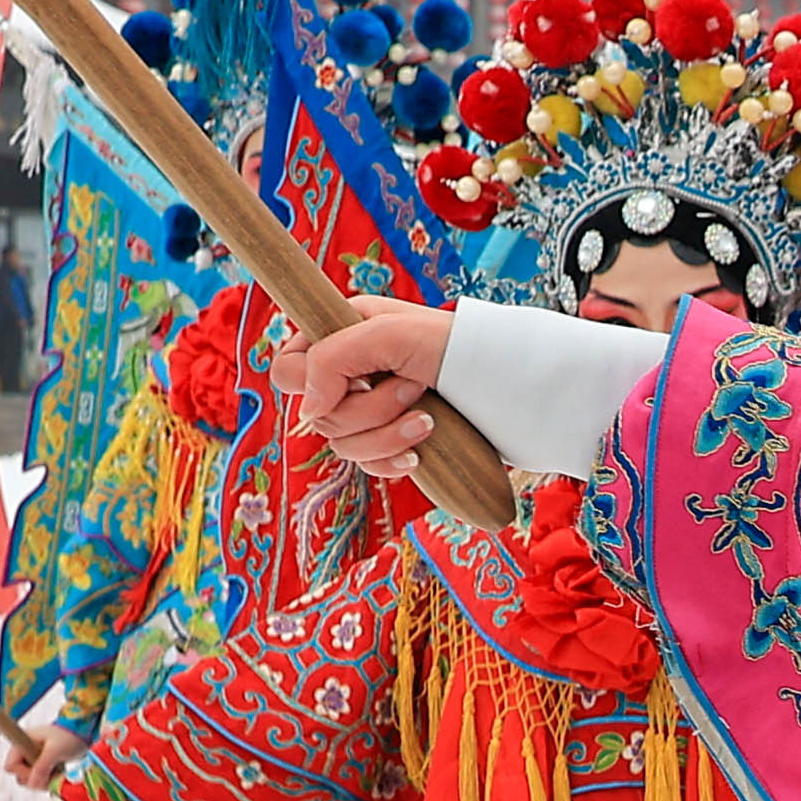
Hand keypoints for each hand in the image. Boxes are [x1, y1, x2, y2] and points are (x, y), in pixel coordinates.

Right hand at [295, 303, 454, 481]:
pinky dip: (391, 462)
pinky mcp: (394, 441)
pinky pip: (368, 466)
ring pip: (342, 445)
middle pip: (318, 415)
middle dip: (367, 409)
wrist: (513, 389)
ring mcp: (372, 410)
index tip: (351, 380)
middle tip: (411, 388)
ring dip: (387, 436)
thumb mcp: (388, 334)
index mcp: (343, 335)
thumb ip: (331, 360)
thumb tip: (310, 409)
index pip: (287, 369)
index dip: (308, 382)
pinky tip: (419, 455)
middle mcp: (352, 373)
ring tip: (428, 420)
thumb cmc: (457, 347)